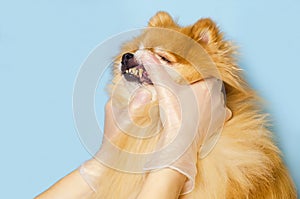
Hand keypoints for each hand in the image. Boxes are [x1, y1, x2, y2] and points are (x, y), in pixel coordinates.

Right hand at [140, 52, 231, 193]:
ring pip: (218, 98)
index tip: (191, 71)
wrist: (180, 144)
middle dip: (203, 83)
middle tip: (191, 84)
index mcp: (209, 86)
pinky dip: (216, 112)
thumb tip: (145, 54)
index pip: (209, 70)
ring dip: (210, 97)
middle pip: (213, 84)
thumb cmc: (175, 115)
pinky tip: (207, 112)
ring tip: (197, 97)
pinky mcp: (219, 124)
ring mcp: (220, 112)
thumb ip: (156, 69)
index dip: (199, 70)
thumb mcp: (164, 89)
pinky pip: (222, 114)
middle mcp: (218, 97)